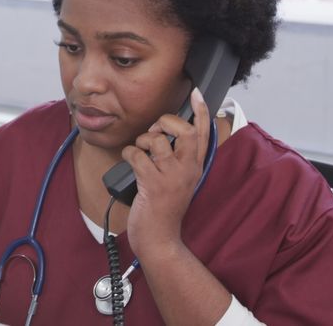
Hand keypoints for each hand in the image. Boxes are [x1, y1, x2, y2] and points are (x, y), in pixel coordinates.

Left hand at [122, 88, 211, 258]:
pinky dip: (128, 153)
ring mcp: (171, 178)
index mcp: (195, 167)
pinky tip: (129, 163)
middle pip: (186, 132)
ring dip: (143, 140)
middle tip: (157, 131)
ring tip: (140, 152)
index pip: (204, 134)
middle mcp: (187, 170)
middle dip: (168, 122)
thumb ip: (177, 158)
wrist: (159, 239)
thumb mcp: (178, 181)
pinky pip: (137, 155)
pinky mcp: (153, 185)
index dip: (201, 112)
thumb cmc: (164, 208)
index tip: (197, 93)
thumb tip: (163, 132)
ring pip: (158, 141)